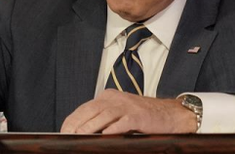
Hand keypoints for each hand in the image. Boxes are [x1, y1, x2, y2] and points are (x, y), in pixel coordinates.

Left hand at [61, 89, 196, 133]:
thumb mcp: (119, 113)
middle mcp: (116, 98)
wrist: (171, 114)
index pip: (84, 108)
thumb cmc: (143, 117)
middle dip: (77, 125)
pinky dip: (113, 129)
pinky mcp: (139, 115)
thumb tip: (81, 132)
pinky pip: (123, 122)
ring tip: (80, 137)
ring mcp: (127, 106)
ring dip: (90, 128)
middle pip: (91, 111)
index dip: (72, 121)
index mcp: (108, 97)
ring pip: (104, 116)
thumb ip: (102, 119)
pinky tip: (105, 136)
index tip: (63, 133)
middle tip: (68, 137)